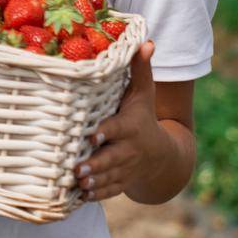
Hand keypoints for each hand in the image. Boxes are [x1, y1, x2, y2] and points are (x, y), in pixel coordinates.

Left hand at [77, 40, 168, 201]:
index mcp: (131, 126)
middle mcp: (129, 149)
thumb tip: (146, 40)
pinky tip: (78, 197)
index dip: (106, 132)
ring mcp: (125, 169)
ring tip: (76, 183)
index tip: (92, 135)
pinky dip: (96, 195)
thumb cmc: (143, 116)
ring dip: (93, 182)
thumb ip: (140, 69)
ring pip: (109, 177)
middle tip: (77, 169)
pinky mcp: (120, 183)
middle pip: (112, 158)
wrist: (162, 155)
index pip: (118, 129)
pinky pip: (109, 191)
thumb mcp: (143, 93)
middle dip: (96, 164)